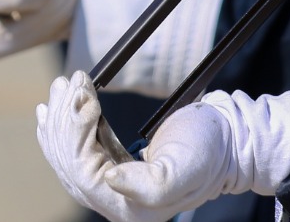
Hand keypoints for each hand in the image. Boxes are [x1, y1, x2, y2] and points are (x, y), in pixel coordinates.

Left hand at [36, 71, 289, 221]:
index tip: (82, 95)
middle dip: (66, 120)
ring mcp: (114, 186)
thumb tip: (107, 178)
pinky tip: (58, 107)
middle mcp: (116, 202)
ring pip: (72, 152)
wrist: (231, 139)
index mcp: (129, 209)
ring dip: (64, 117)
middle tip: (68, 81)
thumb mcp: (184, 168)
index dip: (75, 132)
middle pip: (71, 162)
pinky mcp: (117, 164)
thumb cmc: (211, 152)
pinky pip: (82, 146)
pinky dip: (70, 124)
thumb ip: (148, 184)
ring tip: (62, 84)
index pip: (82, 171)